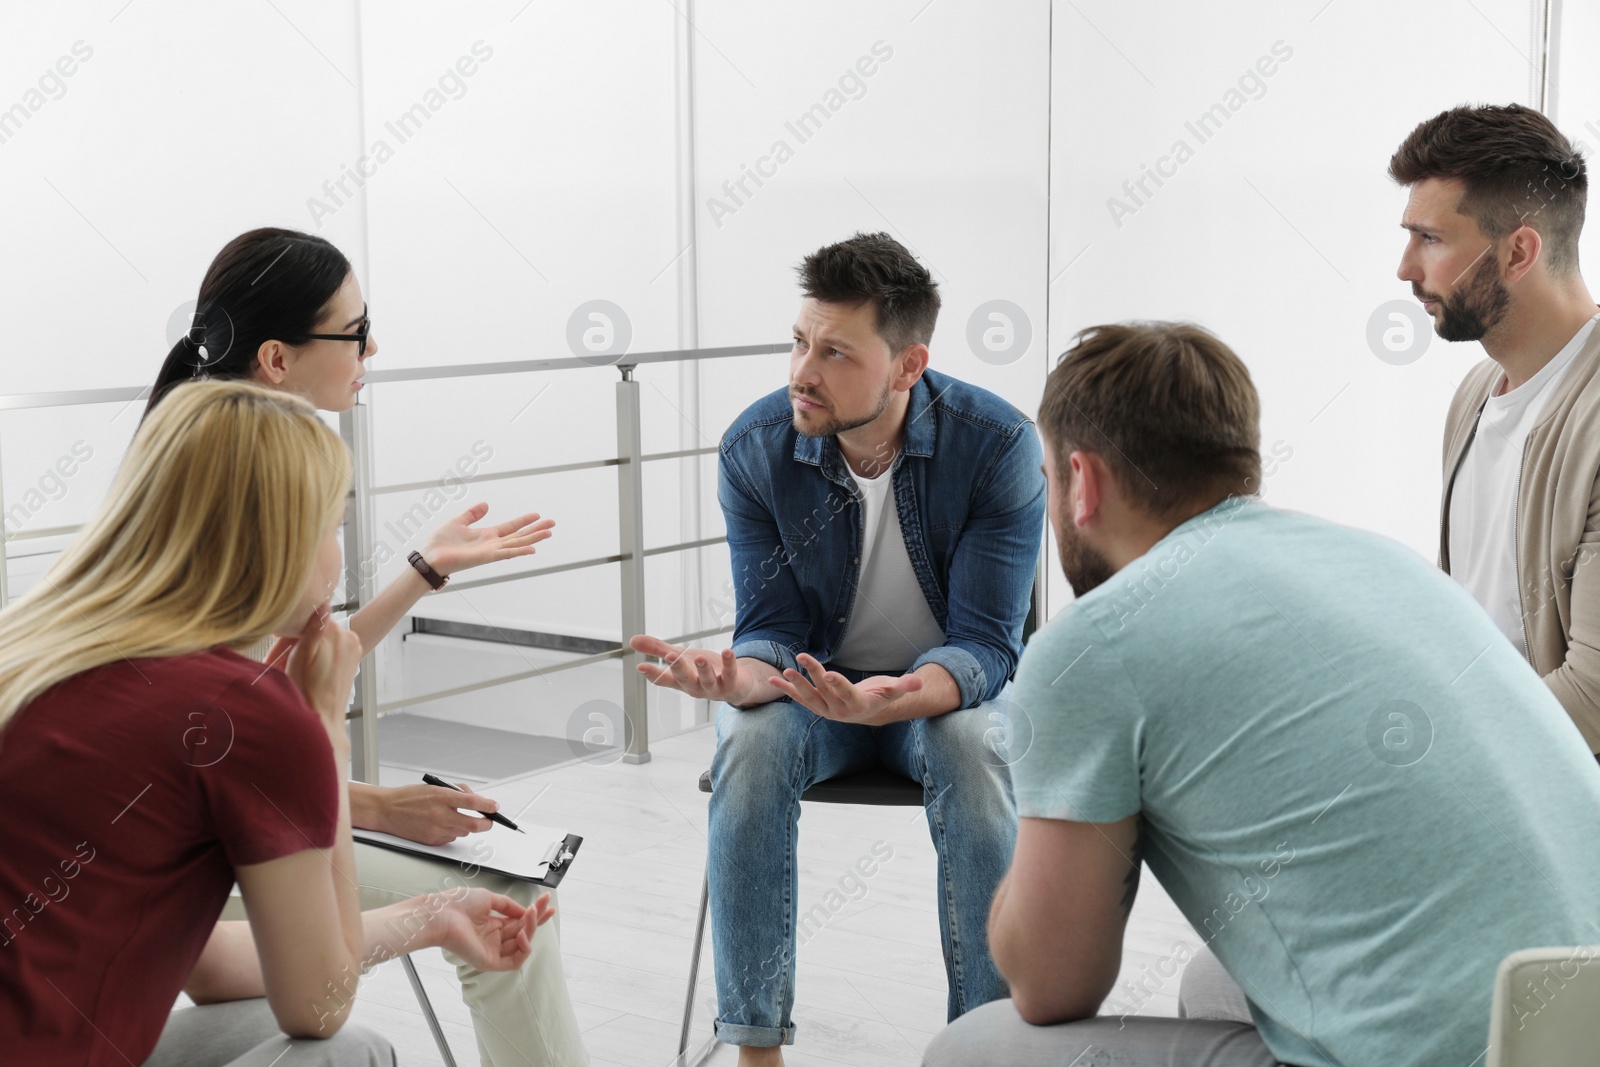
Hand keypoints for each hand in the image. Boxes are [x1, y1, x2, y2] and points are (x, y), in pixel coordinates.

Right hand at [266, 603, 362, 726]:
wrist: (322, 718)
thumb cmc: (308, 691)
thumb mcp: (302, 656)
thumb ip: (313, 628)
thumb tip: (323, 603)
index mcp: (336, 632)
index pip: (307, 621)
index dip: (288, 633)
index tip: (275, 643)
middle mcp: (349, 637)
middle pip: (315, 632)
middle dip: (295, 644)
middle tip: (279, 661)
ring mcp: (353, 649)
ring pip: (321, 642)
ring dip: (304, 651)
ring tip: (291, 669)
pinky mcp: (352, 661)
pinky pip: (330, 652)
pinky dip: (316, 658)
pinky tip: (304, 672)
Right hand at [370, 783, 494, 844]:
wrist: (386, 810)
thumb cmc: (409, 797)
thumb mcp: (435, 786)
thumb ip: (457, 791)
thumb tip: (476, 799)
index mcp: (441, 797)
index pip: (472, 802)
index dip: (487, 805)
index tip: (495, 807)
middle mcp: (440, 815)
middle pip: (474, 825)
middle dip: (486, 823)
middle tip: (489, 820)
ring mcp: (436, 830)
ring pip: (464, 832)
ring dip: (466, 826)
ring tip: (456, 817)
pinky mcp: (431, 841)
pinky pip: (451, 839)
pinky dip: (452, 832)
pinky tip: (442, 824)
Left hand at [422, 503, 553, 576]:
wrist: (430, 557)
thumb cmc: (441, 543)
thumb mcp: (458, 521)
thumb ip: (472, 514)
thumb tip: (486, 504)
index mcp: (486, 535)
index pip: (510, 527)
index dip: (523, 521)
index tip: (537, 515)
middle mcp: (492, 544)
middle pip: (519, 536)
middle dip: (535, 530)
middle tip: (552, 523)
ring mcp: (490, 552)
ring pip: (517, 544)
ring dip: (533, 539)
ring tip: (549, 533)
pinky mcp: (486, 557)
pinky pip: (506, 553)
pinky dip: (519, 551)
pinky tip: (532, 549)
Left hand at [432, 888, 553, 971]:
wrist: (443, 915)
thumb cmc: (459, 904)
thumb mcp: (489, 898)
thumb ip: (509, 906)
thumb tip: (525, 911)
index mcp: (492, 924)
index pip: (519, 921)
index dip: (534, 913)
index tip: (547, 903)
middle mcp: (493, 938)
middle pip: (523, 931)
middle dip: (537, 918)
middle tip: (548, 907)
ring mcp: (492, 951)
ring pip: (521, 944)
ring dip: (530, 929)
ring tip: (531, 914)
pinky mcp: (490, 963)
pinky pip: (515, 961)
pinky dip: (523, 948)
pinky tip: (522, 934)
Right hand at [630, 635, 758, 703]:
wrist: (736, 685)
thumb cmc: (703, 671)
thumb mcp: (681, 657)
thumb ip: (657, 650)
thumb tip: (632, 641)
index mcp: (681, 681)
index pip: (664, 679)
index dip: (653, 674)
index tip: (640, 666)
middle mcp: (696, 687)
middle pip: (685, 679)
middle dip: (678, 668)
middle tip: (670, 656)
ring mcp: (714, 688)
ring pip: (707, 680)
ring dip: (703, 669)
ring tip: (699, 657)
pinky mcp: (732, 683)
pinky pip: (730, 673)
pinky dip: (729, 663)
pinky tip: (727, 651)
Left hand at [770, 653, 922, 725]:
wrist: (867, 713)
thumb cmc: (881, 697)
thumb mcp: (894, 691)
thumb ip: (905, 686)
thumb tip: (920, 681)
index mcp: (858, 705)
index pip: (846, 693)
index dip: (837, 684)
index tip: (827, 674)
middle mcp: (839, 710)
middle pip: (825, 690)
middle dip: (813, 674)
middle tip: (803, 657)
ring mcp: (826, 710)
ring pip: (809, 696)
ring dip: (796, 684)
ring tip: (785, 671)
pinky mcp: (816, 706)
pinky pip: (799, 698)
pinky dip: (786, 690)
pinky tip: (772, 680)